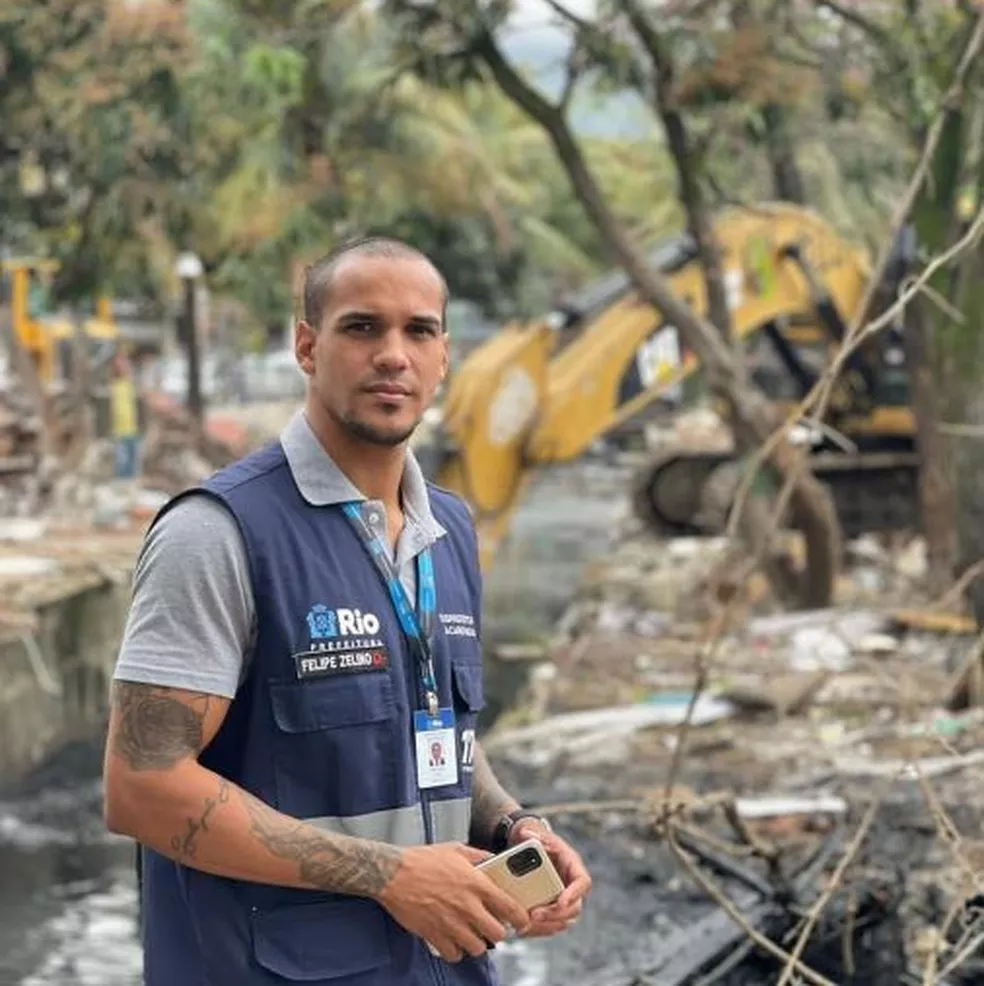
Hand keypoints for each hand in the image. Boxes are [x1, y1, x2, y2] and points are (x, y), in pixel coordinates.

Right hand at [373, 842, 532, 962]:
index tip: (521, 921)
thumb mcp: (456, 849)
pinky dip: (456, 951)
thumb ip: (479, 856)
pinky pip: (454, 955)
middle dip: (498, 932)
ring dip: (478, 942)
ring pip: (478, 948)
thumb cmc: (422, 860)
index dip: (520, 918)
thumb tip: (494, 860)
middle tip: (493, 926)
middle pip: (497, 934)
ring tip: (473, 934)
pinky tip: (454, 940)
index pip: (510, 907)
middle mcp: (467, 906)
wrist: (393, 874)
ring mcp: (451, 923)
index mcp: (476, 884)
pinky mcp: (434, 935)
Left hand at [510, 821, 591, 937]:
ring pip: (564, 921)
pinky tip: (522, 930)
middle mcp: (573, 886)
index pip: (583, 882)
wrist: (532, 851)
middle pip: (574, 908)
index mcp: (573, 867)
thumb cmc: (537, 841)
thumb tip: (525, 834)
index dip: (574, 893)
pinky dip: (539, 930)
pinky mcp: (554, 911)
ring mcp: (565, 900)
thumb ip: (532, 834)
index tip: (561, 902)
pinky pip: (552, 926)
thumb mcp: (535, 834)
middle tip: (534, 915)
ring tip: (525, 926)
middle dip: (555, 914)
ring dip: (546, 926)